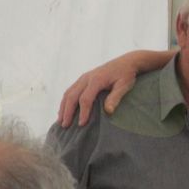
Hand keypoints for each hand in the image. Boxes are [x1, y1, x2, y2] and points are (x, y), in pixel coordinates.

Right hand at [58, 49, 174, 126]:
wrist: (126, 62)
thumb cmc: (126, 75)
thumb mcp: (124, 85)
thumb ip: (115, 97)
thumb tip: (108, 111)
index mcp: (96, 80)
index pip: (86, 98)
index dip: (83, 112)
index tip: (82, 124)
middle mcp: (86, 78)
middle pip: (72, 96)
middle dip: (68, 112)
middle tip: (65, 126)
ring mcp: (83, 78)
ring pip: (68, 93)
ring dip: (63, 107)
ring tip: (61, 121)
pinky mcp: (83, 79)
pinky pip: (71, 90)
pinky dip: (66, 101)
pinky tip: (64, 110)